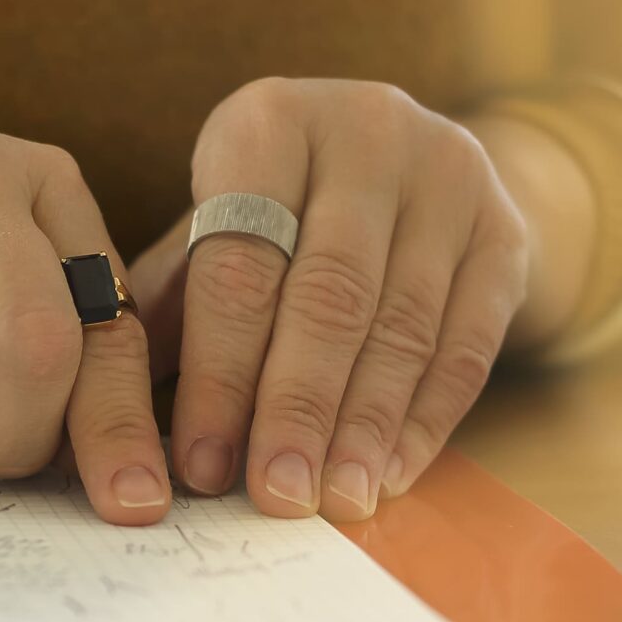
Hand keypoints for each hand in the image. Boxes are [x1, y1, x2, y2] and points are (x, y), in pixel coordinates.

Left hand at [126, 79, 535, 522]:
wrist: (406, 163)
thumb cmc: (274, 214)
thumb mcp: (213, 228)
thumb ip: (170, 311)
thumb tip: (115, 427)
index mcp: (270, 120)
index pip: (240, 262)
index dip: (219, 373)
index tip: (201, 464)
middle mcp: (368, 130)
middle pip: (329, 293)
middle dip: (296, 407)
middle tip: (274, 496)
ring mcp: (450, 175)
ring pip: (404, 323)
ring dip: (363, 426)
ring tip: (330, 502)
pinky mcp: (507, 230)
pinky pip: (468, 344)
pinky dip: (423, 420)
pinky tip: (385, 475)